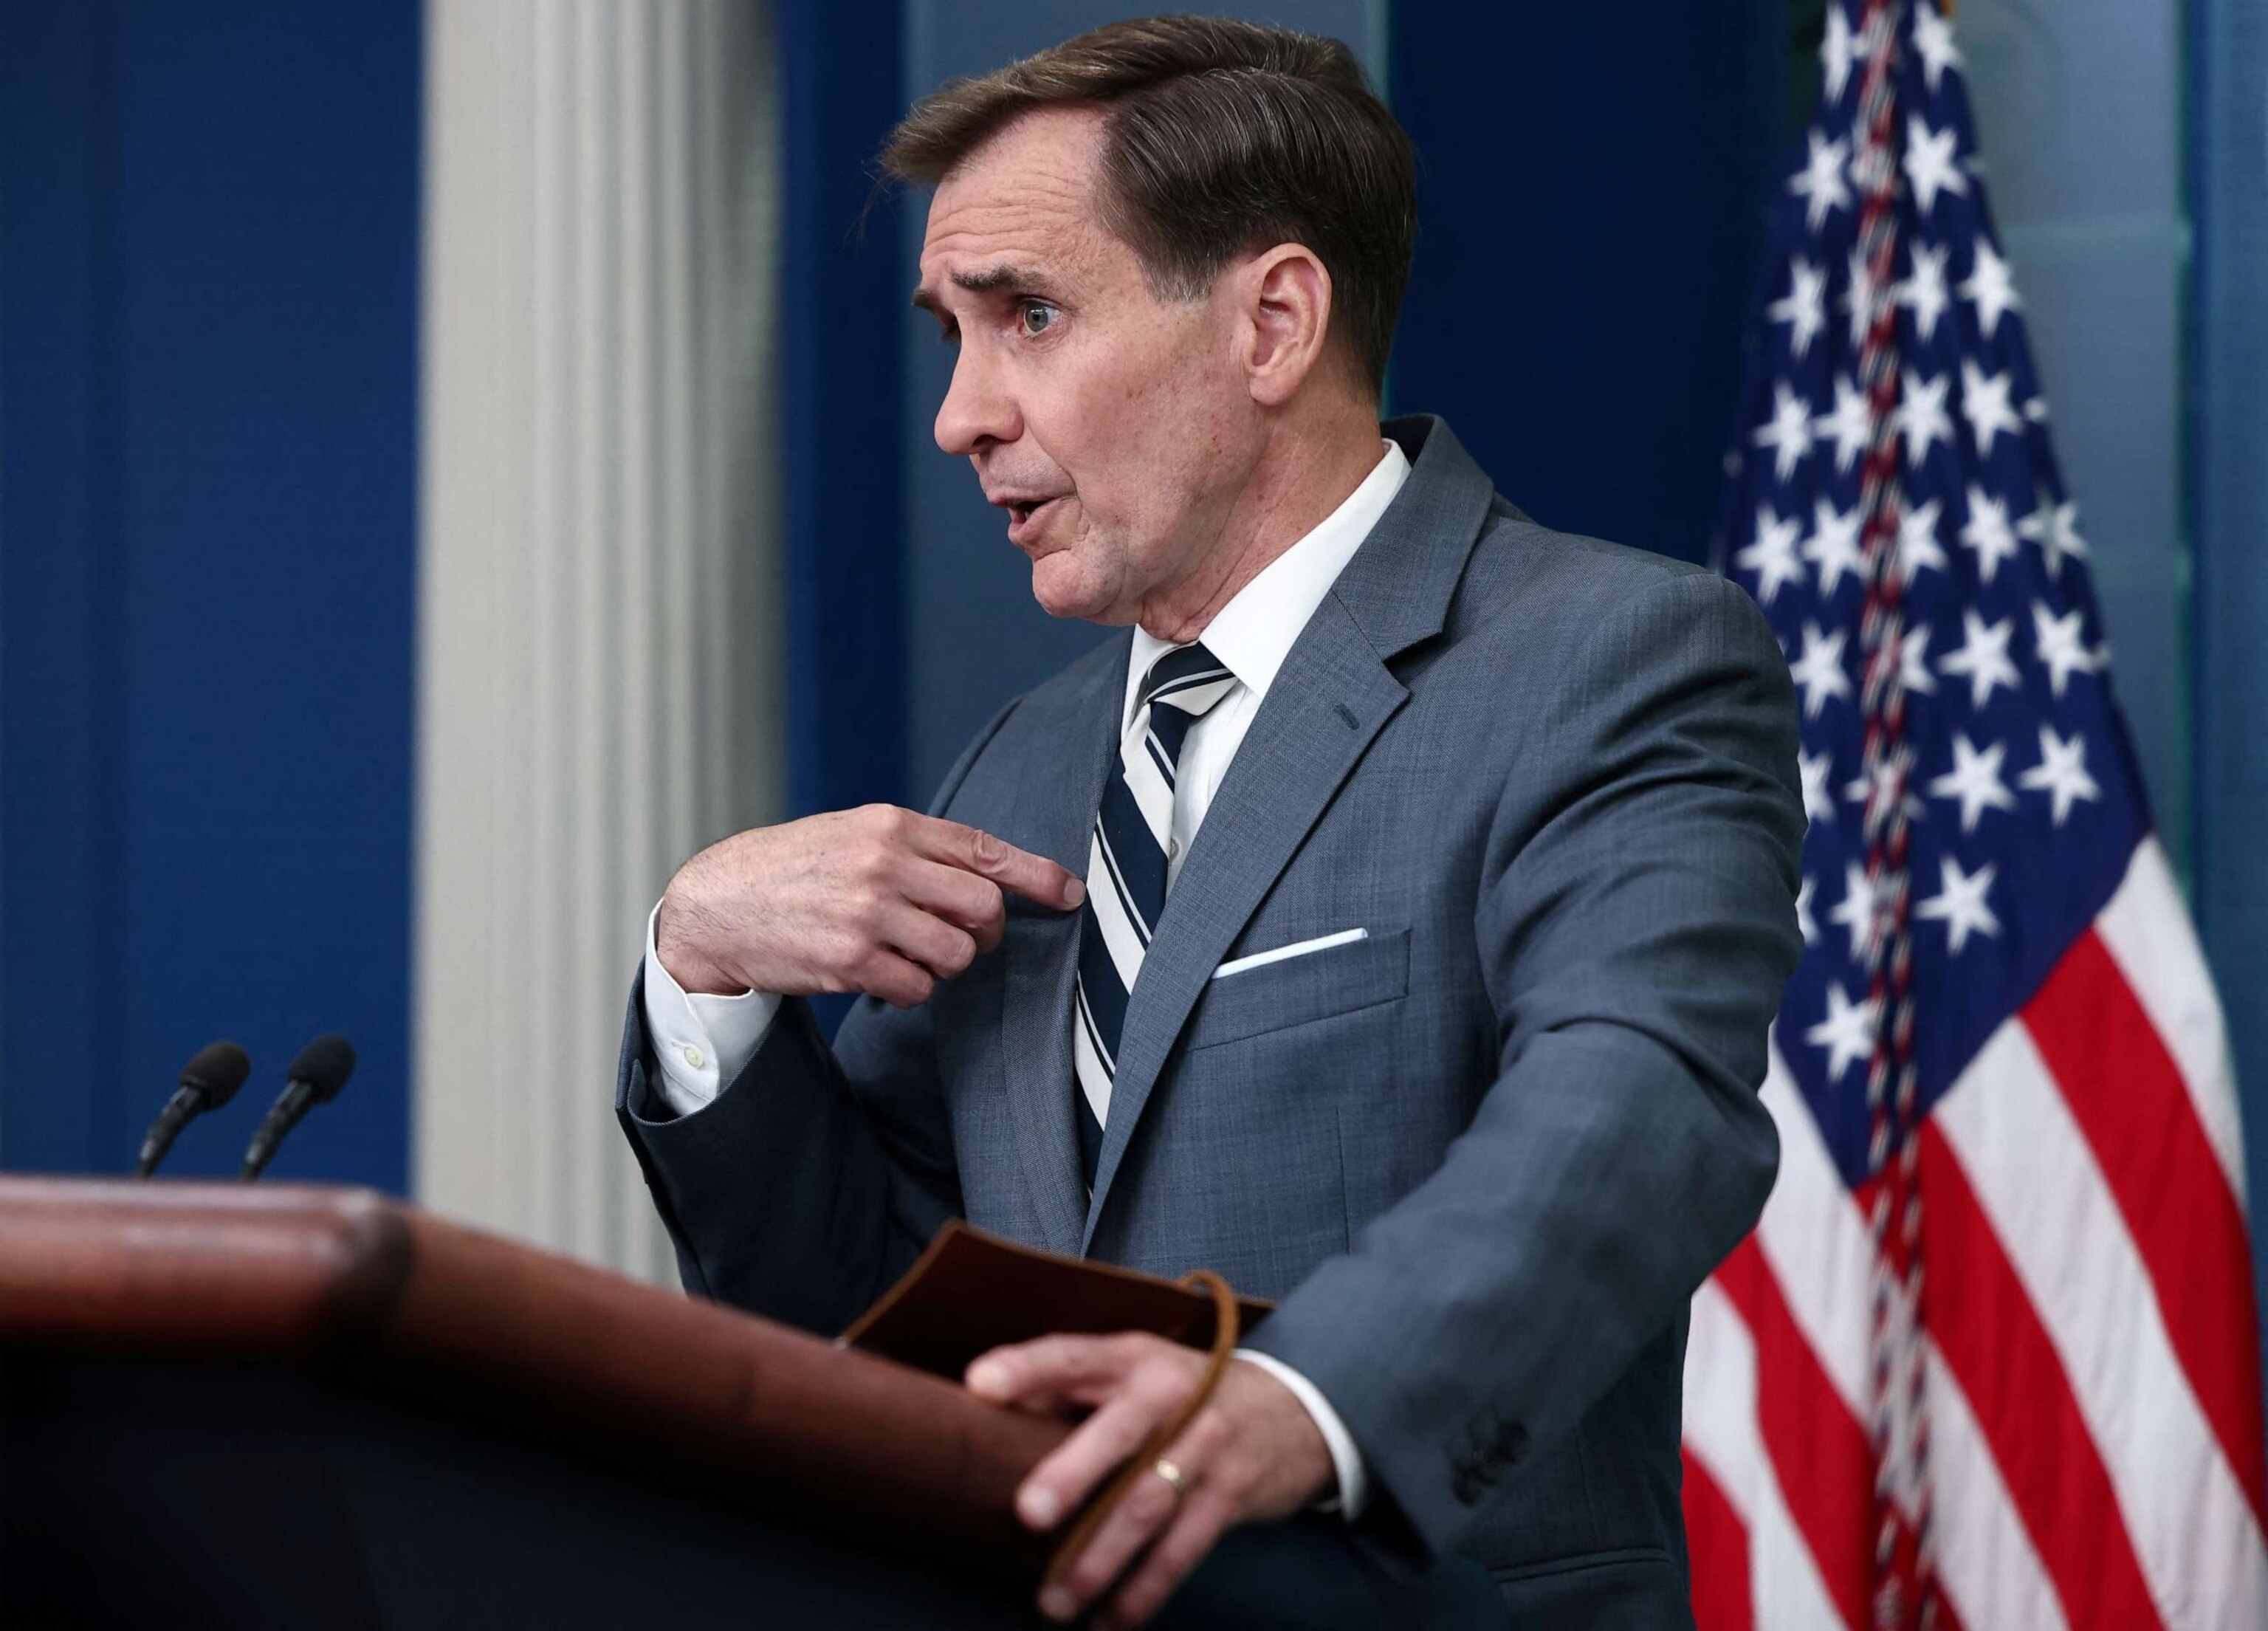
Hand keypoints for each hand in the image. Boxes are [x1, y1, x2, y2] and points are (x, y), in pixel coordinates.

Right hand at [655, 805, 1084, 1005]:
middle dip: (987, 932)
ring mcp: (868, 913)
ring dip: (947, 965)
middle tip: (967, 939)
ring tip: (912, 956)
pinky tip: (882, 976)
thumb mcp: (852, 834)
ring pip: (957, 953)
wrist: (717, 906)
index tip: (1070, 894)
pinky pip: (918, 988)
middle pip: (984, 907)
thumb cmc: (792, 870)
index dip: (1037, 875)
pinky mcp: (850, 960)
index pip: (984, 848)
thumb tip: (987, 877)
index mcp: (890, 825)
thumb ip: (914, 849)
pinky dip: (911, 990)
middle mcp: (884, 863)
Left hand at [965, 1336, 1335, 1627]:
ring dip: (1099, 1559)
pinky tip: (1111, 1620)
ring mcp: (1205, 1446)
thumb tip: (987, 1419)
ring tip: (1054, 1601)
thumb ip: (1067, 1392)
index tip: (980, 1385)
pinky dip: (1144, 1591)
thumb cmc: (1181, 1392)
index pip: (1072, 1355)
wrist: (1291, 1406)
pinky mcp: (1229, 1495)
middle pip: (1118, 1435)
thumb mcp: (1132, 1370)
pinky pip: (1182, 1550)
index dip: (1027, 1368)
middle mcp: (1170, 1396)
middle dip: (1073, 1474)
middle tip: (1028, 1514)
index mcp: (1131, 1358)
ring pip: (1148, 1505)